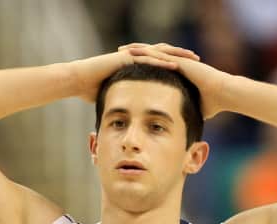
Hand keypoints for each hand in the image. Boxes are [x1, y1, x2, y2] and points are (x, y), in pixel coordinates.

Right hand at [68, 43, 199, 101]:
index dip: (176, 66)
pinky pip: (147, 58)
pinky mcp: (125, 57)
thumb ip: (126, 100)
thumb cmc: (91, 90)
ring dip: (176, 56)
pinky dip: (161, 61)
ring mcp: (130, 55)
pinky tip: (174, 64)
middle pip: (164, 54)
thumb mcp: (115, 96)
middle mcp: (135, 58)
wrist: (77, 81)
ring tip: (192, 59)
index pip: (160, 63)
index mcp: (136, 66)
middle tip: (199, 61)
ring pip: (159, 53)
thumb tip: (133, 117)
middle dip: (182, 57)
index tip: (191, 72)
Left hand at [125, 44, 230, 118]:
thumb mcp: (193, 110)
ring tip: (122, 49)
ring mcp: (179, 61)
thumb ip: (184, 114)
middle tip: (119, 53)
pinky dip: (148, 52)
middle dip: (135, 54)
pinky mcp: (181, 61)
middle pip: (151, 56)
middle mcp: (176, 64)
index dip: (141, 65)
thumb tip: (180, 127)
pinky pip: (162, 54)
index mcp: (177, 73)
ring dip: (138, 50)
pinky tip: (135, 51)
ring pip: (154, 51)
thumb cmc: (213, 104)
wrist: (225, 94)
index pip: (155, 66)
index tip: (126, 66)